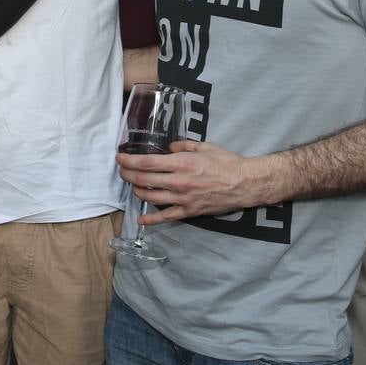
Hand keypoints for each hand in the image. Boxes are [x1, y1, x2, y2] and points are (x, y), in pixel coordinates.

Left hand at [116, 140, 263, 225]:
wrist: (245, 183)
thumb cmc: (226, 162)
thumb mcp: (204, 146)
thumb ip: (183, 145)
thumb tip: (169, 147)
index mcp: (181, 163)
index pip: (147, 163)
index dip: (129, 161)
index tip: (119, 158)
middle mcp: (179, 181)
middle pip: (144, 179)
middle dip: (127, 175)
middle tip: (121, 171)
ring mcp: (183, 198)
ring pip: (151, 196)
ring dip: (137, 191)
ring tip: (133, 185)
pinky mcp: (189, 211)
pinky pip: (166, 217)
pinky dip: (152, 219)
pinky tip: (141, 219)